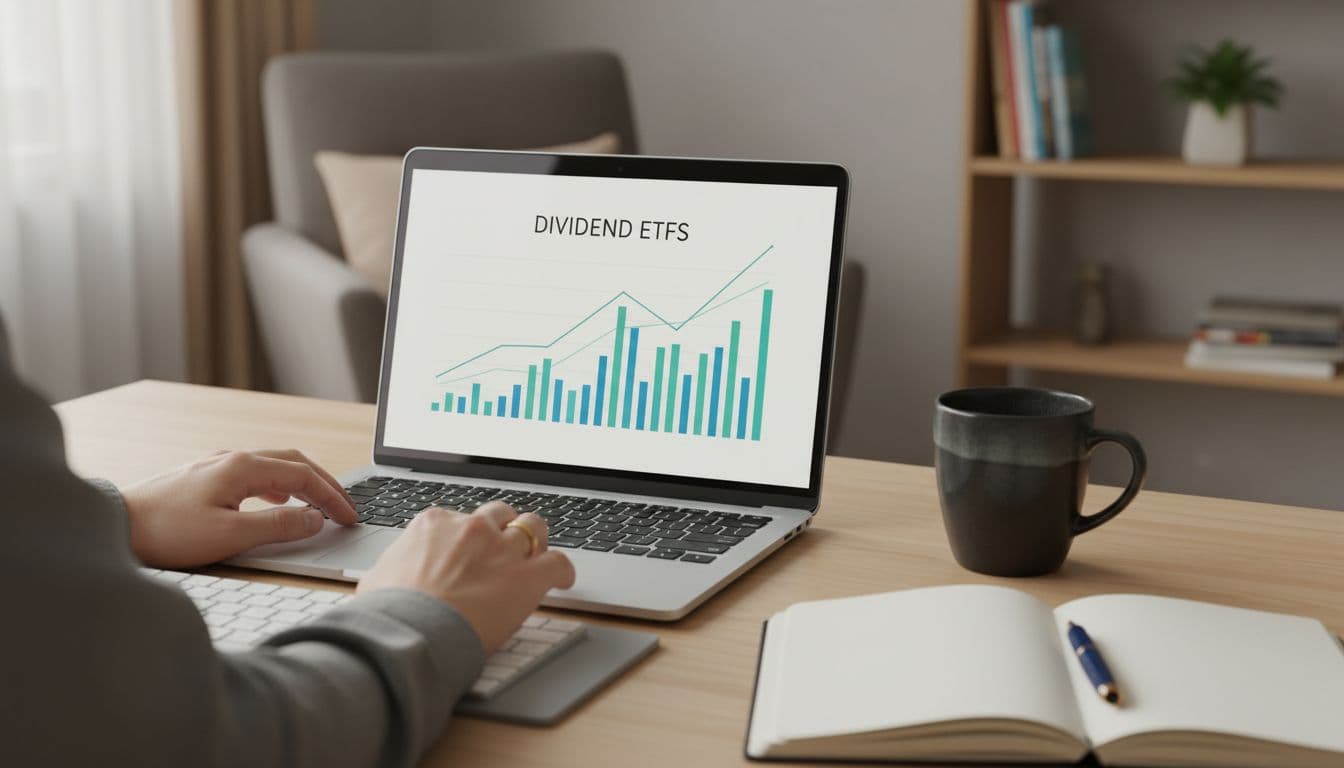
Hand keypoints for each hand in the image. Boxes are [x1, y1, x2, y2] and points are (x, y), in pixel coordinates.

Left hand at [121, 449, 358, 568]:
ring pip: (274, 466)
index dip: (333, 497)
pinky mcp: (203, 477)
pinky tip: (275, 503)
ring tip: (318, 504)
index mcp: (244, 467)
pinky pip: (254, 474)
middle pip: (293, 463)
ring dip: (302, 483)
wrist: (116, 525)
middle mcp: (233, 458)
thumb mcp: (231, 535)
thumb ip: (279, 527)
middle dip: (324, 484)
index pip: (304, 477)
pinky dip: (278, 487)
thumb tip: (315, 519)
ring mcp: (216, 465)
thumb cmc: (168, 532)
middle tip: (344, 507)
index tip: (350, 517)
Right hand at [357, 502, 575, 652]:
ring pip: (534, 528)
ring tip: (540, 554)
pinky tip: (563, 580)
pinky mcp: (527, 576)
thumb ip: (394, 568)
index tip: (474, 550)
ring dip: (537, 540)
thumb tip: (388, 576)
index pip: (461, 518)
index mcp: (435, 523)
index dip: (471, 536)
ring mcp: (502, 549)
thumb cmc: (388, 614)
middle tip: (508, 547)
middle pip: (500, 514)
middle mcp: (472, 528)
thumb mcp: (378, 579)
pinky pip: (558, 562)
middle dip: (505, 528)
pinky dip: (563, 570)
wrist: (410, 634)